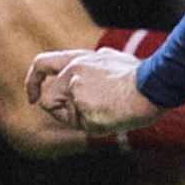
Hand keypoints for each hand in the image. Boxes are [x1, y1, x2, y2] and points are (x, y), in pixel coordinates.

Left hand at [23, 46, 159, 136]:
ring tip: (106, 110)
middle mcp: (71, 72)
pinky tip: (111, 116)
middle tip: (88, 113)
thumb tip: (90, 67)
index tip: (33, 97)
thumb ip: (95, 64)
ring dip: (81, 120)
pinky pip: (80, 126)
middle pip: (49, 100)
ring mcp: (75, 90)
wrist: (151, 88)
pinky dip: (93, 126)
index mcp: (77, 59)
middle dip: (63, 111)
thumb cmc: (140, 77)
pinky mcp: (82, 108)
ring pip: (66, 117)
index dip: (32, 81)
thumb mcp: (113, 59)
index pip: (41, 64)